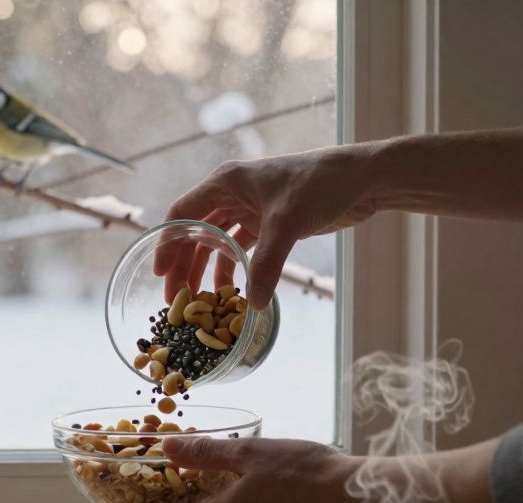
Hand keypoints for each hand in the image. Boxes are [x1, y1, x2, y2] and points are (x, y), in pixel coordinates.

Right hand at [155, 144, 380, 307]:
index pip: (182, 214)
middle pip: (196, 232)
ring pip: (217, 243)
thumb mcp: (287, 224)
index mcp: (225, 182)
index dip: (167, 244)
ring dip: (207, 270)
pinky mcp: (268, 223)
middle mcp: (232, 193)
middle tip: (176, 299)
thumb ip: (267, 265)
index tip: (159, 274)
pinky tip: (232, 292)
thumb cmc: (320, 184)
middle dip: (184, 265)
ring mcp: (250, 208)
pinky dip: (234, 269)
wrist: (362, 178)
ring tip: (200, 301)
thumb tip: (254, 304)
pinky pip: (240, 250)